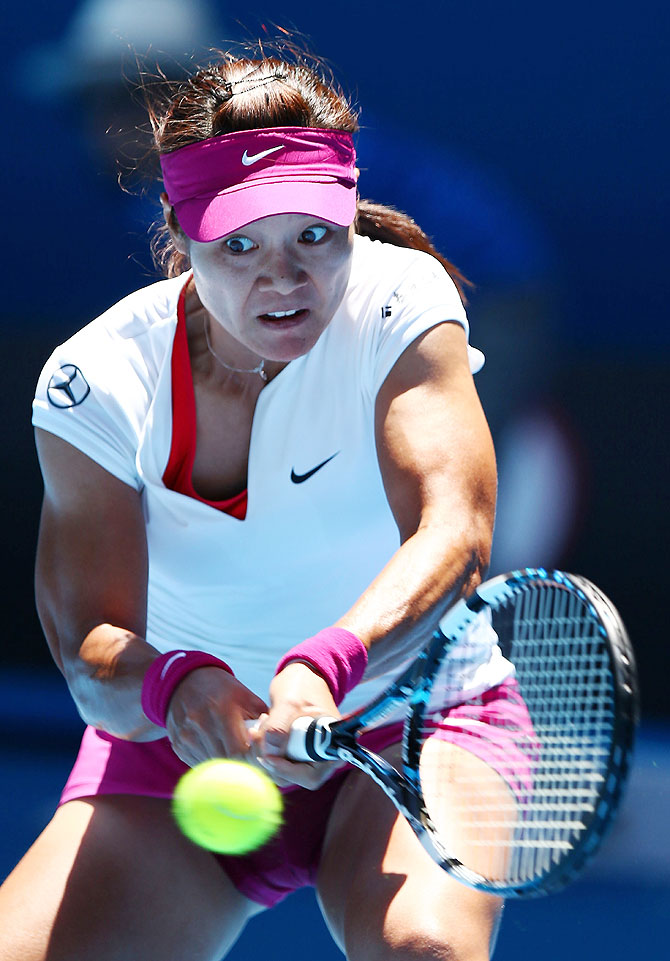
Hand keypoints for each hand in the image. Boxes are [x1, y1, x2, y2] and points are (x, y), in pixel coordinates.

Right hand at [165, 666, 267, 767]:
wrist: (186, 681)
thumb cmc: (223, 690)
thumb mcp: (247, 697)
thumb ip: (263, 722)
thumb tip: (276, 747)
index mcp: (221, 711)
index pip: (238, 751)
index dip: (251, 759)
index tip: (259, 756)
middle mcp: (200, 725)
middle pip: (225, 762)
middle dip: (241, 765)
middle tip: (251, 761)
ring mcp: (186, 737)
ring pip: (212, 766)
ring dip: (226, 766)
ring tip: (235, 754)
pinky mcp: (178, 746)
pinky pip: (199, 764)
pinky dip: (212, 762)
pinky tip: (218, 750)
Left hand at [252, 662, 343, 789]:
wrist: (302, 676)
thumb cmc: (301, 686)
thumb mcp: (289, 702)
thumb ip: (279, 727)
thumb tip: (269, 754)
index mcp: (332, 747)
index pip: (309, 775)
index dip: (286, 770)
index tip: (266, 756)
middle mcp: (322, 757)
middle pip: (293, 778)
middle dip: (269, 760)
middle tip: (256, 735)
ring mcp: (307, 756)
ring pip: (281, 772)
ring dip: (263, 754)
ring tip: (259, 727)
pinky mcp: (294, 754)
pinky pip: (276, 762)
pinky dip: (263, 751)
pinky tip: (259, 730)